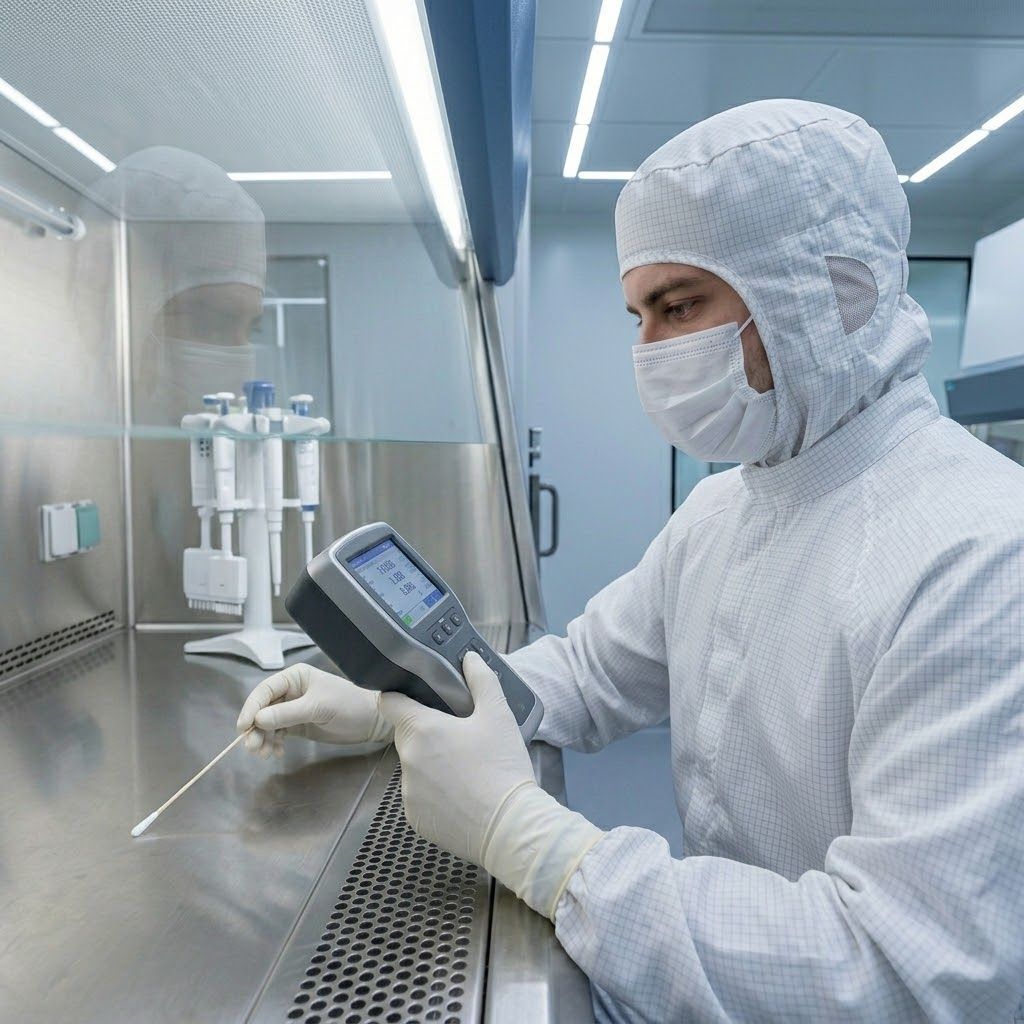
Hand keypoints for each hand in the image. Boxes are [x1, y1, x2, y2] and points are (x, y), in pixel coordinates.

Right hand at [236, 663, 392, 757]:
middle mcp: (290, 692)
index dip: (251, 708)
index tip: (243, 726)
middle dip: (255, 728)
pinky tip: (276, 753)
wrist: (371, 721)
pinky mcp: (298, 725)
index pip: (265, 691)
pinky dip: (273, 743)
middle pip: (263, 709)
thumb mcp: (318, 707)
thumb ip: (288, 713)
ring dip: (262, 738)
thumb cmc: (348, 704)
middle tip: (252, 747)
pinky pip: (277, 734)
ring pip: (268, 724)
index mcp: (295, 677)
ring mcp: (293, 709)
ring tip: (264, 754)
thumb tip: (258, 720)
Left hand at [378, 652, 535, 864]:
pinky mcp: (415, 818)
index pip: (389, 702)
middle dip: (426, 732)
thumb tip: (470, 659)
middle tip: (457, 736)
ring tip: (464, 770)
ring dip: (430, 764)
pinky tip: (461, 795)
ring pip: (413, 767)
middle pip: (405, 735)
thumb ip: (482, 681)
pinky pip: (418, 797)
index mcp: (421, 729)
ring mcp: (408, 792)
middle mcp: (407, 759)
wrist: (510, 826)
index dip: (399, 696)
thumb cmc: (502, 767)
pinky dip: (434, 794)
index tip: (413, 698)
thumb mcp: (498, 715)